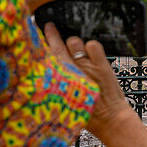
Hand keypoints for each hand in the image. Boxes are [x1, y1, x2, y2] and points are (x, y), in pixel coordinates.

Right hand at [42, 22, 135, 139]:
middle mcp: (71, 72)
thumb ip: (57, 88)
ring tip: (79, 52)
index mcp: (60, 82)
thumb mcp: (65, 103)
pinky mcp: (101, 65)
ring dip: (75, 45)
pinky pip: (93, 45)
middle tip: (49, 26)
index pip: (47, 59)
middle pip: (57, 47)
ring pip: (74, 42)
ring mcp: (86, 67)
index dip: (42, 47)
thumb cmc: (87, 115)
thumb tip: (51, 76)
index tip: (36, 39)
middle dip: (52, 35)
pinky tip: (93, 54)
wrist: (110, 120)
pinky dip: (92, 48)